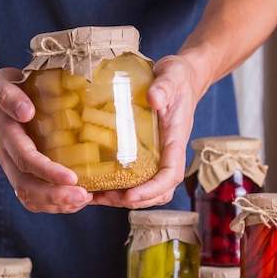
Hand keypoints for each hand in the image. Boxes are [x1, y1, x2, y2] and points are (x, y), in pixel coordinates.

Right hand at [0, 67, 92, 212]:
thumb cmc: (7, 90)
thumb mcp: (4, 83)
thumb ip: (10, 95)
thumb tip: (26, 111)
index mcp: (6, 135)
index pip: (24, 159)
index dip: (46, 171)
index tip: (71, 177)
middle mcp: (8, 158)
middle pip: (26, 187)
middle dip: (54, 196)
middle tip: (83, 197)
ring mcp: (15, 171)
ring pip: (31, 198)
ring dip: (58, 204)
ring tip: (86, 200)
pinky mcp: (26, 176)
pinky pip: (37, 199)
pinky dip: (58, 204)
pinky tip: (82, 200)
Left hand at [92, 54, 199, 208]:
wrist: (180, 77)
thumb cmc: (178, 78)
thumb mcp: (173, 76)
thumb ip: (165, 86)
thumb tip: (154, 98)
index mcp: (175, 141)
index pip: (170, 175)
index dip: (151, 190)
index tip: (130, 195)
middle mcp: (167, 154)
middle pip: (159, 191)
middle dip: (134, 201)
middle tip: (105, 198)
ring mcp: (156, 155)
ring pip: (146, 188)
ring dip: (123, 198)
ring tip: (96, 196)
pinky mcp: (144, 152)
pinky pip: (134, 176)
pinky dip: (118, 186)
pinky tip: (96, 184)